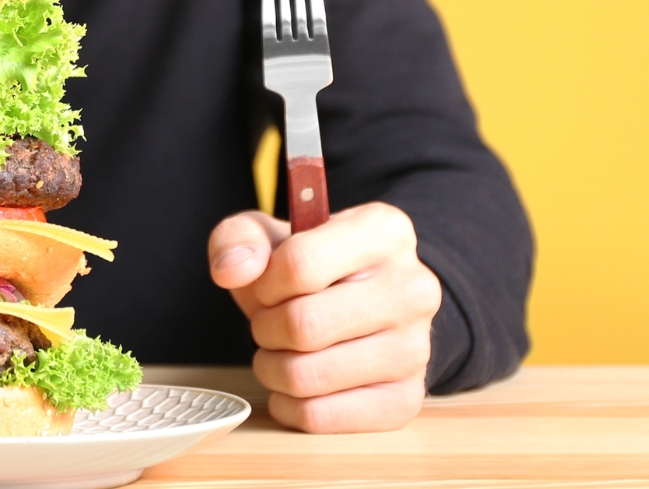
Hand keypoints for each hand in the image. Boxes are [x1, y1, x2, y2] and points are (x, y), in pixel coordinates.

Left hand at [207, 201, 439, 432]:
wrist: (362, 306)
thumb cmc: (312, 269)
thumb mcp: (271, 236)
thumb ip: (240, 238)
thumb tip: (231, 270)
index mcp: (384, 231)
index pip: (300, 265)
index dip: (265, 283)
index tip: (269, 287)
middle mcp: (413, 288)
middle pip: (303, 325)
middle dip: (265, 328)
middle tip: (270, 324)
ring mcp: (416, 348)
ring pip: (307, 376)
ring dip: (272, 368)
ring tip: (281, 352)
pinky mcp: (405, 399)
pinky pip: (320, 416)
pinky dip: (288, 406)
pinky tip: (294, 387)